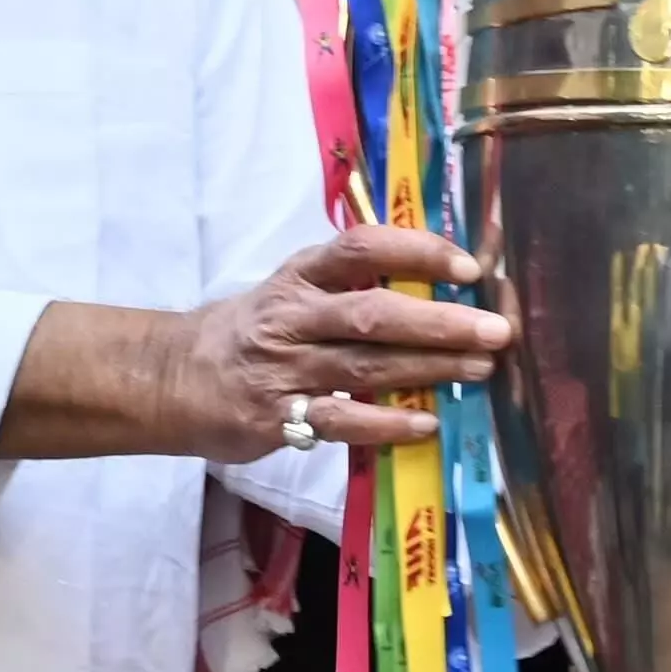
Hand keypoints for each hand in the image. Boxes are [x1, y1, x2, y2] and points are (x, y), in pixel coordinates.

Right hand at [173, 226, 513, 461]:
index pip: (361, 247)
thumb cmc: (254, 330)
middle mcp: (293, 315)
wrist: (174, 378)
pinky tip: (427, 423)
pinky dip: (386, 424)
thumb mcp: (295, 290)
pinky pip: (340, 421)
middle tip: (496, 329)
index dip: (417, 252)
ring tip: (482, 370)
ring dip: (429, 368)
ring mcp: (284, 368)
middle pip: (373, 313)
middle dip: (440, 321)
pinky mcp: (276, 417)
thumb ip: (354, 284)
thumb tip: (444, 282)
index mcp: (301, 274)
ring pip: (365, 366)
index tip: (469, 267)